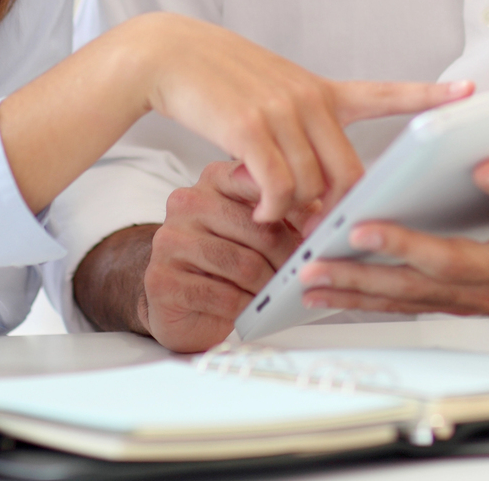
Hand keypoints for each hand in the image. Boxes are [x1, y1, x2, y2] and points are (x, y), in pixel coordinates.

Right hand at [0, 12, 467, 219]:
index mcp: (319, 90)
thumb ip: (297, 135)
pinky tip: (262, 211)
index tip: (470, 92)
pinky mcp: (251, 126)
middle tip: (324, 235)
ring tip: (272, 215)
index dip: (428, 96)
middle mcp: (309, 99)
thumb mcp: (269, 97)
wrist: (168, 55)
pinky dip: (273, 208)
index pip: (384, 94)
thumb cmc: (217, 82)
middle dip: (339, 209)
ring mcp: (282, 110)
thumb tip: (306, 195)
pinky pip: (277, 187)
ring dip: (294, 212)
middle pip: (347, 172)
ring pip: (310, 186)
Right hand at [141, 161, 314, 352]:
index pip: (262, 183)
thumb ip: (286, 212)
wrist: (176, 298)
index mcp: (214, 180)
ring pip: (242, 264)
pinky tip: (251, 308)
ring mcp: (171, 240)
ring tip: (278, 293)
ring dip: (269, 286)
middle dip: (288, 258)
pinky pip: (221, 295)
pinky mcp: (162, 279)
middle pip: (258, 229)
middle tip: (304, 273)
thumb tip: (326, 214)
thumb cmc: (223, 259)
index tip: (315, 232)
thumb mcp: (255, 226)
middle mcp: (187, 202)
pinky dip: (245, 306)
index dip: (297, 211)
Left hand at [297, 101, 488, 326]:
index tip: (486, 162)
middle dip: (406, 250)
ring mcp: (477, 294)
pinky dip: (358, 297)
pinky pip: (401, 302)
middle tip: (363, 230)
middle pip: (454, 263)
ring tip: (315, 268)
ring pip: (416, 292)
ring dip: (363, 282)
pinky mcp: (453, 301)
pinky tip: (315, 287)